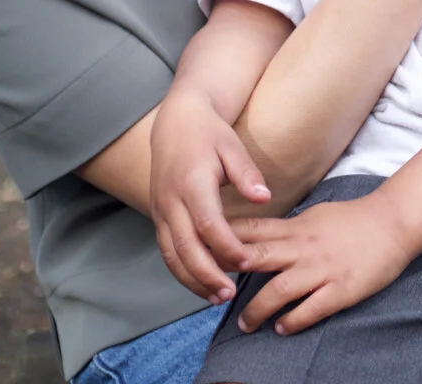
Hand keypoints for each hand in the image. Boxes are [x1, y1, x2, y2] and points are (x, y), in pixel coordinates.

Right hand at [148, 89, 271, 301]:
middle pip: (185, 247)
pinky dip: (181, 271)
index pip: (208, 224)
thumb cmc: (209, 133)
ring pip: (171, 255)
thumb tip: (264, 197)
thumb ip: (247, 172)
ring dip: (192, 280)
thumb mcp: (231, 145)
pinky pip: (166, 251)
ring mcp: (160, 210)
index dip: (226, 247)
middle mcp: (171, 200)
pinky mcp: (158, 217)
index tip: (247, 262)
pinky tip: (201, 284)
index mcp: (191, 182)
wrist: (175, 122)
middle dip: (207, 275)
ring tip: (217, 297)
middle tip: (229, 294)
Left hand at [227, 196, 414, 335]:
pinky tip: (282, 328)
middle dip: (230, 274)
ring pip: (279, 290)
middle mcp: (304, 247)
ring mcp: (322, 269)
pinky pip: (311, 309)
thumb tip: (264, 236)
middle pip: (257, 258)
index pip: (253, 230)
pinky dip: (293, 321)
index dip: (225, 240)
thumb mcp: (315, 215)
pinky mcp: (341, 289)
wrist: (393, 222)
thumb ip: (289, 228)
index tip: (203, 249)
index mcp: (297, 227)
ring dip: (257, 309)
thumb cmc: (354, 219)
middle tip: (210, 290)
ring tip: (245, 324)